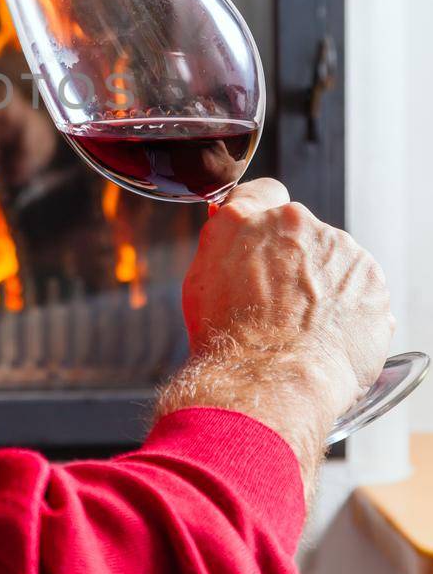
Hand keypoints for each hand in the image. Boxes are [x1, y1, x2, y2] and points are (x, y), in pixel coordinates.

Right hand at [182, 178, 394, 418]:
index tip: (266, 242)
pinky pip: (362, 290)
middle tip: (281, 303)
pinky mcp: (373, 281)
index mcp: (251, 216)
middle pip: (303, 234)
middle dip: (296, 260)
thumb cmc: (227, 337)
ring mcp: (341, 250)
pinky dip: (351, 308)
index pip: (265, 193)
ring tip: (305, 327)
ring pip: (335, 261)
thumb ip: (221, 240)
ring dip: (326, 284)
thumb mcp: (200, 277)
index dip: (265, 220)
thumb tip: (227, 221)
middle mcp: (299, 224)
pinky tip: (329, 335)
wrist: (270, 379)